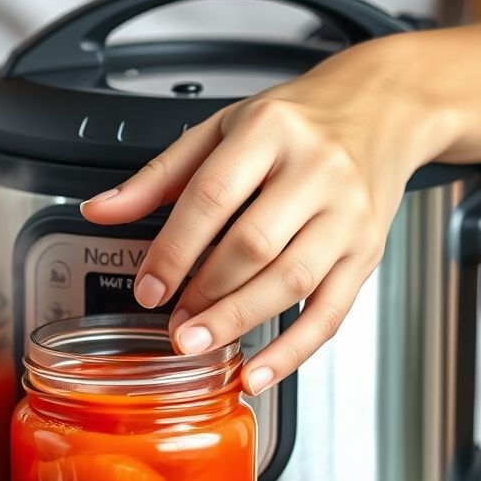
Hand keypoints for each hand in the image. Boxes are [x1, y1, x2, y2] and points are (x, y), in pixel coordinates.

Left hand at [80, 38, 443, 393]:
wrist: (381, 109)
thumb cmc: (296, 122)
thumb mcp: (220, 130)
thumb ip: (157, 177)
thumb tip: (99, 210)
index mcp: (269, 130)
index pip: (213, 195)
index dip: (175, 250)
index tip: (149, 288)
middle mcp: (317, 169)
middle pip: (255, 244)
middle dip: (206, 293)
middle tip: (173, 326)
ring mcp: (349, 213)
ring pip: (292, 280)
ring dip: (239, 320)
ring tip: (199, 344)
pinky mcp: (369, 251)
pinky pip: (332, 311)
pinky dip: (293, 350)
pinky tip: (259, 372)